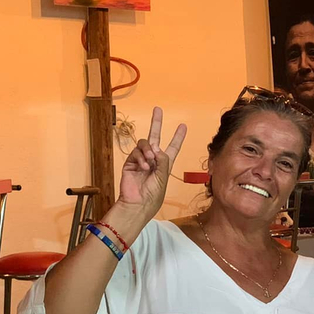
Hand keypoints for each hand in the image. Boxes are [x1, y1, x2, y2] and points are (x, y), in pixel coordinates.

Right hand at [118, 106, 186, 223]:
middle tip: (158, 109)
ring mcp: (141, 160)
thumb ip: (163, 160)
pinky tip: (144, 167)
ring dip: (148, 150)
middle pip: (155, 137)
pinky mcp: (130, 163)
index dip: (178, 137)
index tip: (183, 126)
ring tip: (150, 160)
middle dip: (156, 123)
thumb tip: (156, 148)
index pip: (172, 147)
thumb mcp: (164, 177)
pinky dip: (141, 158)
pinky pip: (136, 152)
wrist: (138, 204)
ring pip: (144, 144)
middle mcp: (153, 160)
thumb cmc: (153, 195)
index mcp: (164, 164)